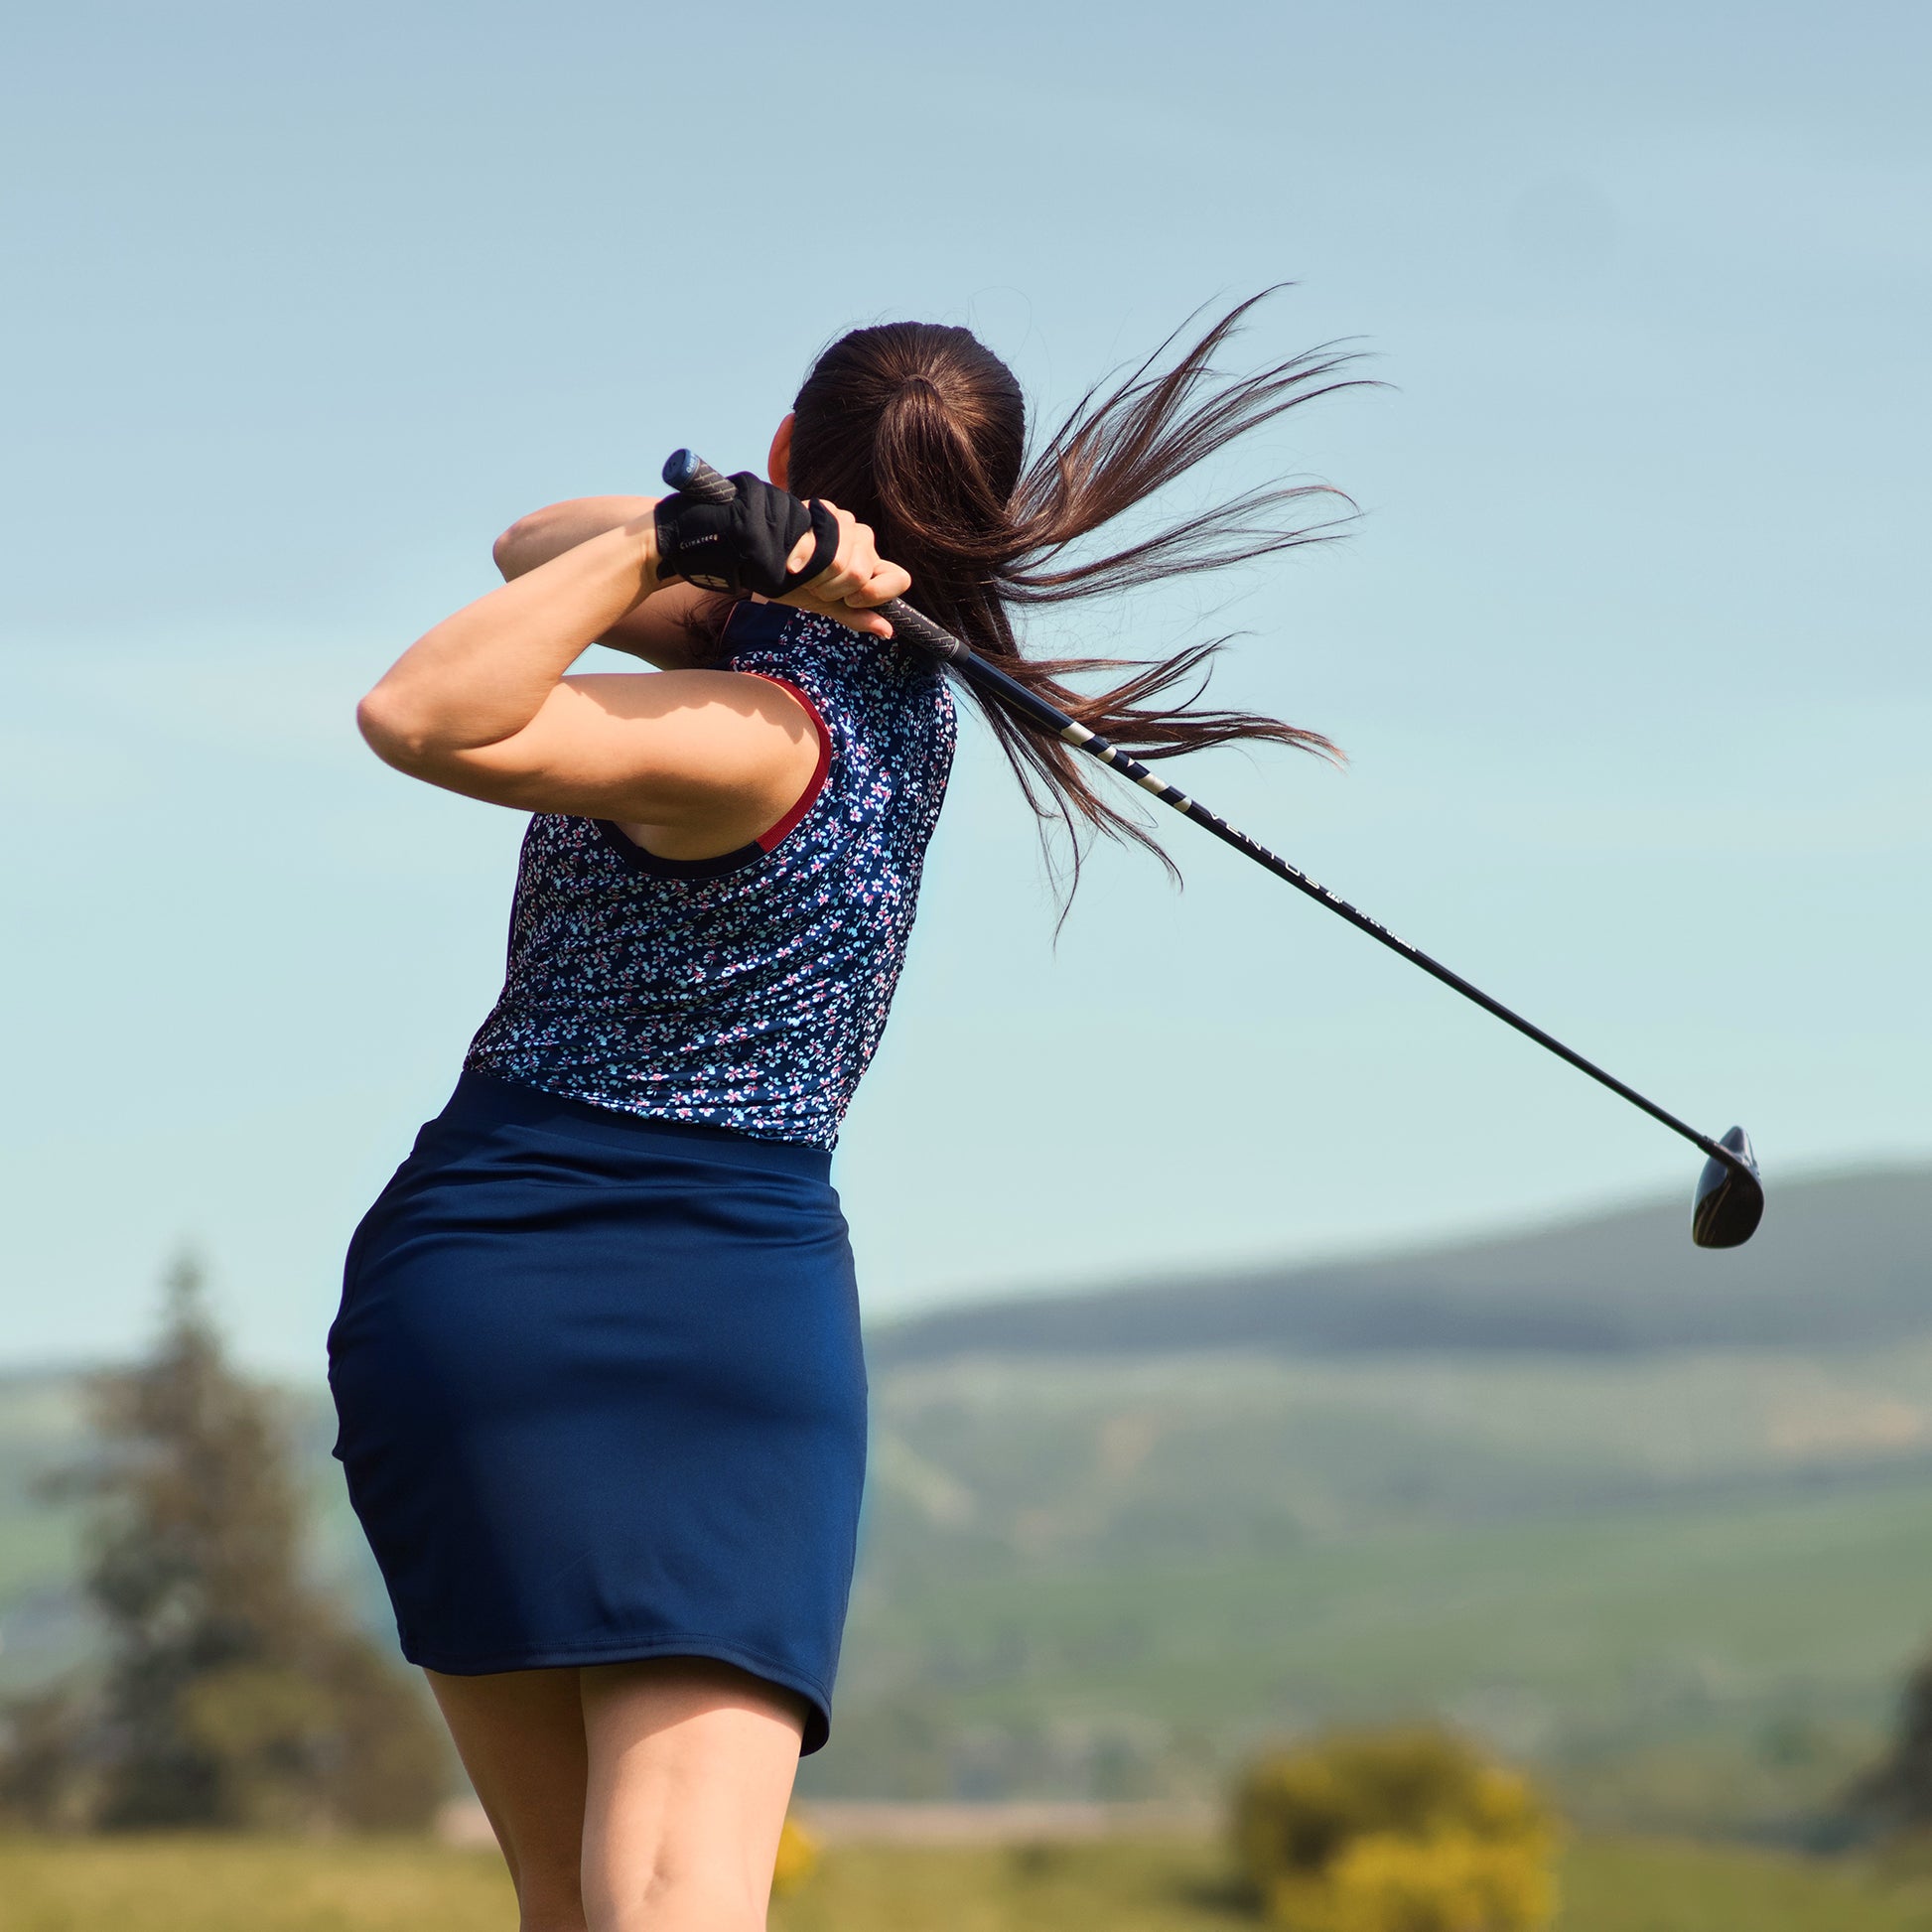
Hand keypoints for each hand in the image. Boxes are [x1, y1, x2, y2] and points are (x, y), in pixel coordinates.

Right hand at [777, 501, 910, 638]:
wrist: (763, 562)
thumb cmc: (797, 583)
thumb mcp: (827, 606)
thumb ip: (857, 617)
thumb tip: (887, 631)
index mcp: (872, 566)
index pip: (899, 578)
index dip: (876, 594)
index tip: (851, 600)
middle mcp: (864, 541)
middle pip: (861, 575)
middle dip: (832, 589)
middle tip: (815, 584)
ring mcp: (846, 523)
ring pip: (841, 561)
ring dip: (815, 575)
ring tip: (803, 569)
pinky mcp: (825, 510)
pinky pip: (820, 543)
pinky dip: (801, 560)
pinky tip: (792, 560)